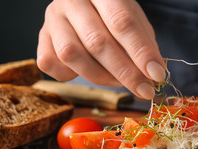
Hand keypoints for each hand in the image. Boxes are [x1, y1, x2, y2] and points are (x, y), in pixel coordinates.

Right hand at [37, 0, 165, 98]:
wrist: (81, 2)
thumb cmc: (110, 12)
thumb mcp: (132, 17)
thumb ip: (143, 41)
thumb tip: (153, 72)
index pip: (122, 22)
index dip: (140, 52)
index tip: (156, 74)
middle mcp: (71, 0)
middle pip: (97, 42)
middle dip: (125, 72)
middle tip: (144, 90)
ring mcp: (52, 19)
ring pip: (71, 55)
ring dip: (100, 76)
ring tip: (117, 80)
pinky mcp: (41, 37)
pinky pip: (51, 64)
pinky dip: (70, 75)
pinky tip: (85, 70)